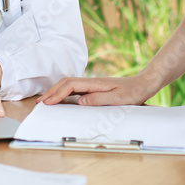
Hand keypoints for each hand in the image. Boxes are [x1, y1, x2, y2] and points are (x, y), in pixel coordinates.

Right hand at [38, 74, 157, 106]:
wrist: (144, 84)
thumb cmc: (133, 91)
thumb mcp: (118, 98)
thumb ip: (98, 99)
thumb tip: (79, 101)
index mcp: (95, 83)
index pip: (70, 86)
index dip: (57, 94)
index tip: (47, 103)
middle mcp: (92, 82)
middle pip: (66, 83)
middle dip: (52, 92)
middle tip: (40, 102)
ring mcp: (93, 84)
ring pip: (69, 85)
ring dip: (57, 92)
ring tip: (46, 101)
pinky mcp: (96, 89)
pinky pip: (76, 89)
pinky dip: (65, 93)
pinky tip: (62, 99)